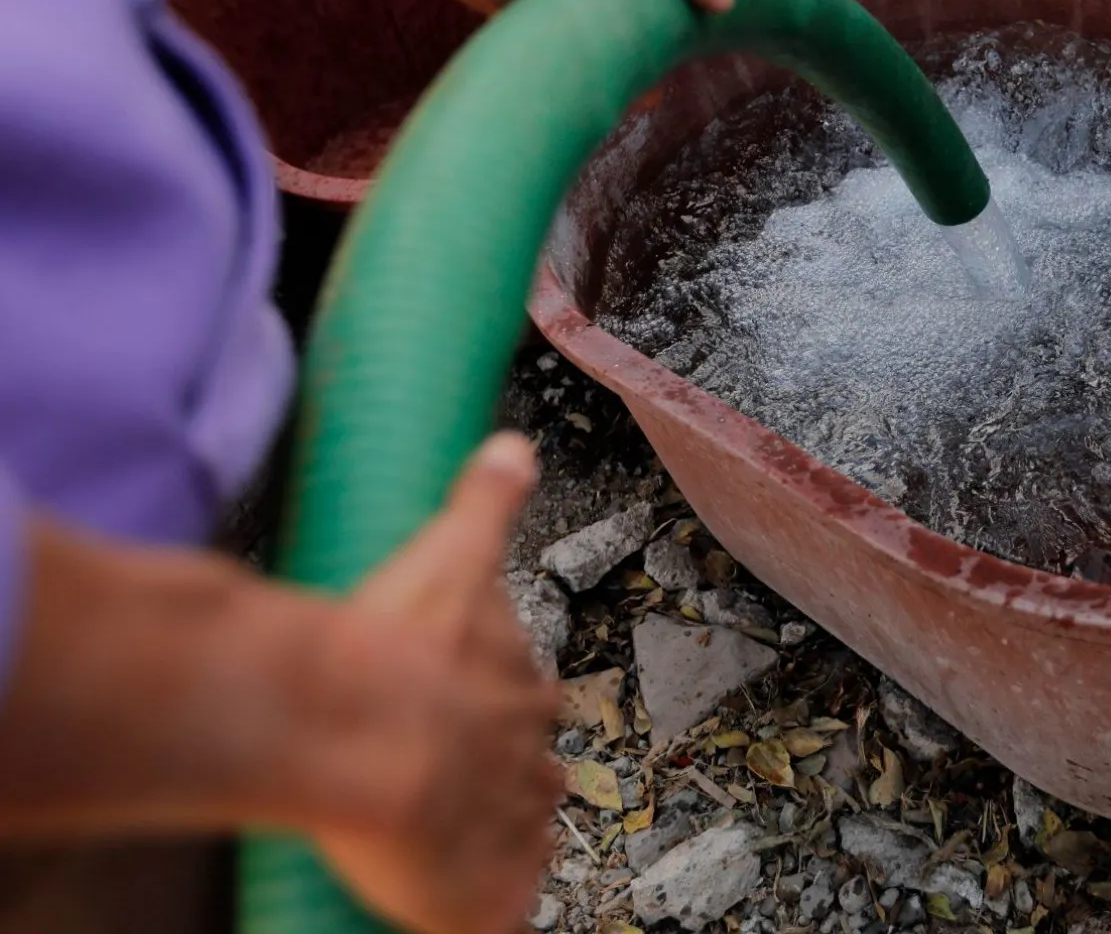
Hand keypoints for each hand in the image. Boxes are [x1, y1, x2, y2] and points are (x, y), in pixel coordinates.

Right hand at [310, 432, 561, 933]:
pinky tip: (466, 914)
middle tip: (446, 777)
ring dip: (488, 835)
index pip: (523, 700)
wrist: (356, 731)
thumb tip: (514, 449)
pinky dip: (485, 912)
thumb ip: (483, 502)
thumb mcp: (447, 550)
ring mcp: (510, 832)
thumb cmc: (392, 646)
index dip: (491, 706)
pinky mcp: (486, 898)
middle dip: (495, 771)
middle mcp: (528, 760)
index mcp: (521, 689)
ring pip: (515, 835)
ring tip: (446, 841)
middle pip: (525, 768)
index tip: (460, 707)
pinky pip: (498, 913)